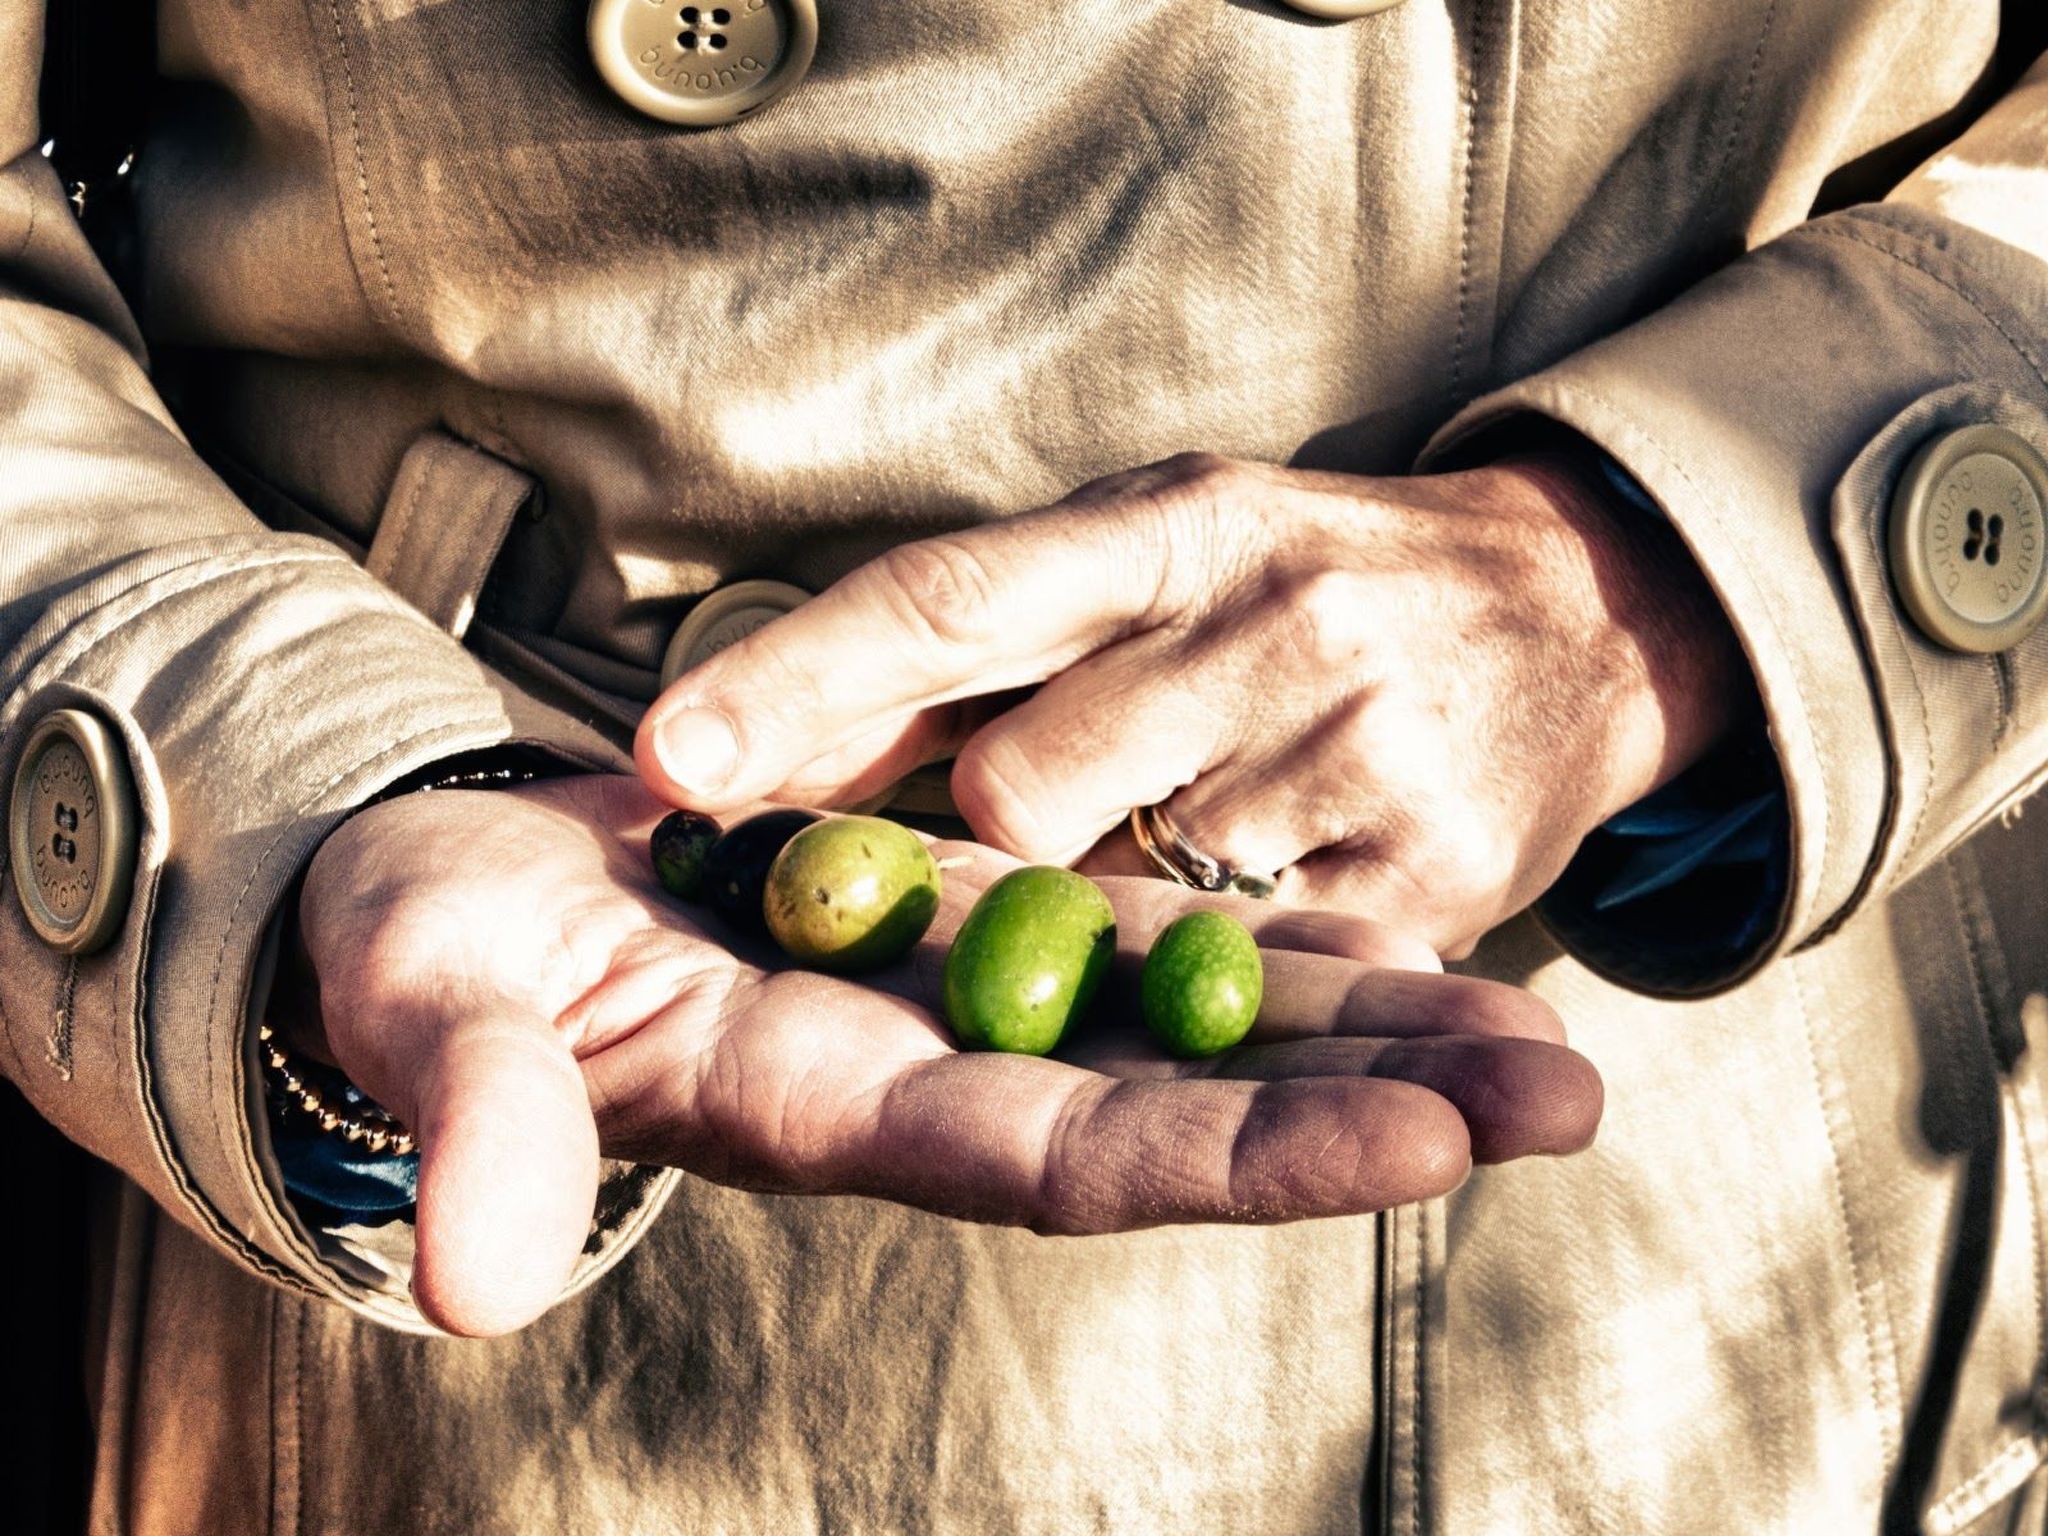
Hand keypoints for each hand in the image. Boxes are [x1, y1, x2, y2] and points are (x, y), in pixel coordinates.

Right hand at [289, 773, 1599, 1336]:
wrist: (459, 899)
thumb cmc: (435, 966)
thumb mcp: (441, 1026)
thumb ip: (479, 1124)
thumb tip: (468, 1272)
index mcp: (835, 1112)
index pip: (1061, 1156)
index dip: (1235, 1156)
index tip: (1422, 1148)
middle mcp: (937, 1072)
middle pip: (1184, 1101)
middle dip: (1373, 1106)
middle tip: (1570, 1096)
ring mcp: (962, 994)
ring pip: (1191, 1018)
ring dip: (1366, 1025)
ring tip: (1545, 1039)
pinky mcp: (961, 914)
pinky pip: (1139, 929)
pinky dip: (1263, 940)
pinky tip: (1398, 938)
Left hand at [635, 451, 1747, 953]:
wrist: (1578, 610)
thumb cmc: (1298, 586)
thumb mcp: (1151, 552)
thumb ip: (972, 648)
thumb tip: (748, 746)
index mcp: (1174, 519)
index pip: (951, 595)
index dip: (800, 679)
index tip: (662, 761)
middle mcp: (1267, 619)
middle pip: (1017, 787)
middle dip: (967, 850)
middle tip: (981, 851)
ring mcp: (1356, 752)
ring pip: (1132, 907)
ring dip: (1098, 923)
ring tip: (1159, 866)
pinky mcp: (1433, 879)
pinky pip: (1258, 978)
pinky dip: (1219, 973)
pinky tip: (1256, 906)